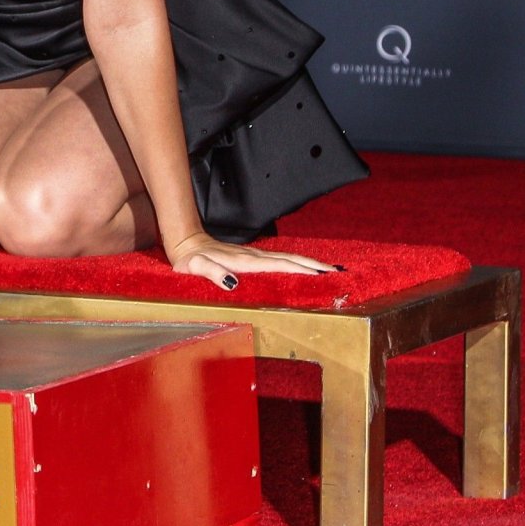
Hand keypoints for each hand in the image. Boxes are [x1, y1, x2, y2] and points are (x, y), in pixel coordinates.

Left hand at [167, 232, 339, 290]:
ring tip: (331, 269)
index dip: (300, 270)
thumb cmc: (190, 259)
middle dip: (314, 266)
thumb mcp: (195, 267)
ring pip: (287, 257)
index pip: (279, 265)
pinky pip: (280, 259)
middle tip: (338, 272)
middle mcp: (253, 256)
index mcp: (244, 261)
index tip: (322, 275)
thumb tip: (232, 283)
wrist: (186, 242)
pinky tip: (304, 266)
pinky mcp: (252, 255)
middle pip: (290, 259)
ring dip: (309, 263)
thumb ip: (212, 272)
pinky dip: (296, 262)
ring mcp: (254, 254)